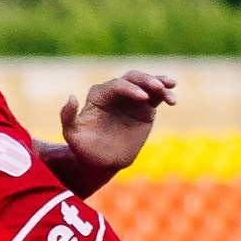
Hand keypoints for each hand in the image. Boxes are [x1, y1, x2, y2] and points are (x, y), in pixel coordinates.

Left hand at [59, 71, 176, 178]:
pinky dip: (166, 93)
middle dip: (146, 80)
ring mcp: (132, 99)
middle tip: (158, 87)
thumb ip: (68, 117)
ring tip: (170, 88)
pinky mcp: (145, 108)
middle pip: (132, 78)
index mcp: (99, 95)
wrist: (101, 162)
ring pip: (146, 83)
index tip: (142, 98)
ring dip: (159, 82)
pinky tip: (173, 99)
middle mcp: (116, 93)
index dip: (129, 88)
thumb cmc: (84, 148)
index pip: (116, 85)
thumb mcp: (72, 135)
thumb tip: (71, 96)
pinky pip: (157, 96)